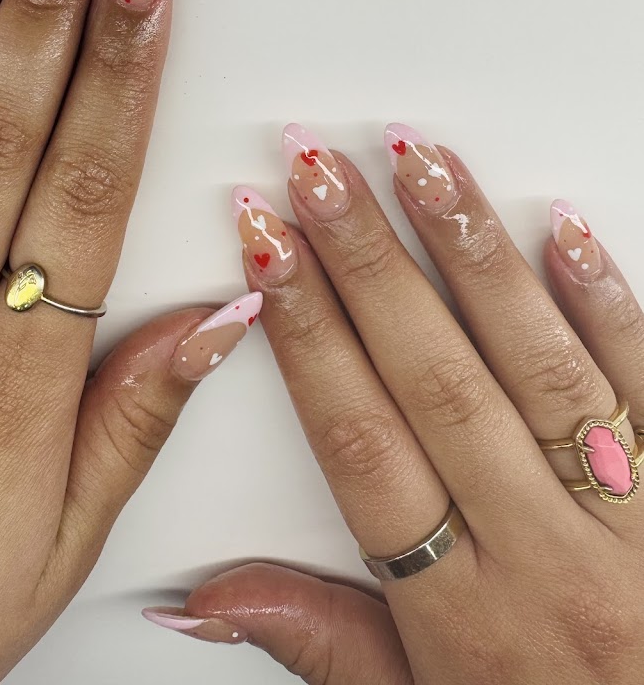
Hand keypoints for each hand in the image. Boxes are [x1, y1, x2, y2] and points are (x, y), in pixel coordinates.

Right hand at [142, 123, 643, 683]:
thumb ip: (316, 641)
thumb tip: (200, 603)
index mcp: (464, 611)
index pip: (358, 441)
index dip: (303, 334)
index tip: (265, 250)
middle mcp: (547, 554)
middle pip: (434, 378)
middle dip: (365, 260)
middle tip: (318, 172)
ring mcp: (632, 517)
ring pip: (538, 362)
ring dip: (468, 252)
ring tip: (418, 163)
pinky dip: (606, 301)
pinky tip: (563, 228)